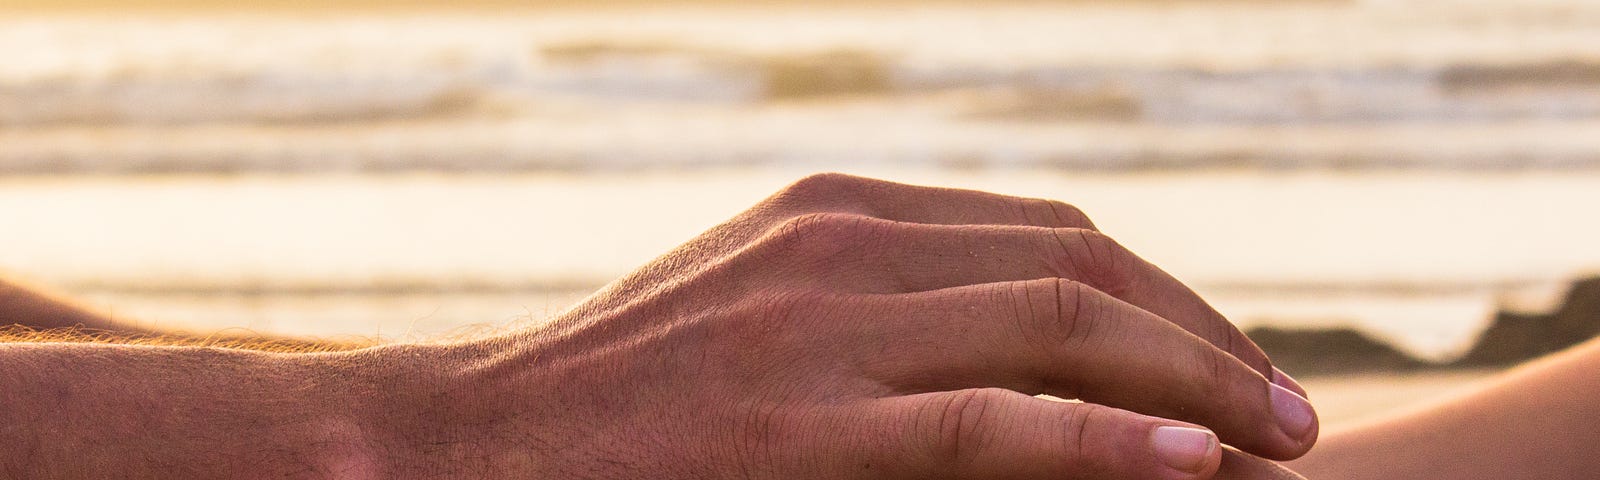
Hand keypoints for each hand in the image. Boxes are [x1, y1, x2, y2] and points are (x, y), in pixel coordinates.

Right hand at [408, 173, 1317, 477]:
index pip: (1052, 232)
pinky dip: (1101, 438)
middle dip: (1209, 335)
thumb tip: (985, 335)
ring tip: (1283, 445)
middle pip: (1085, 266)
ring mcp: (822, 321)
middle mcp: (845, 239)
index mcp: (842, 208)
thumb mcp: (753, 306)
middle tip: (1292, 411)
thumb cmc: (623, 390)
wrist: (481, 439)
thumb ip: (868, 299)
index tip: (1228, 360)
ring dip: (1196, 381)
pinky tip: (1190, 463)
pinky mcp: (799, 422)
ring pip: (1061, 325)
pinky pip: (987, 422)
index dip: (1167, 295)